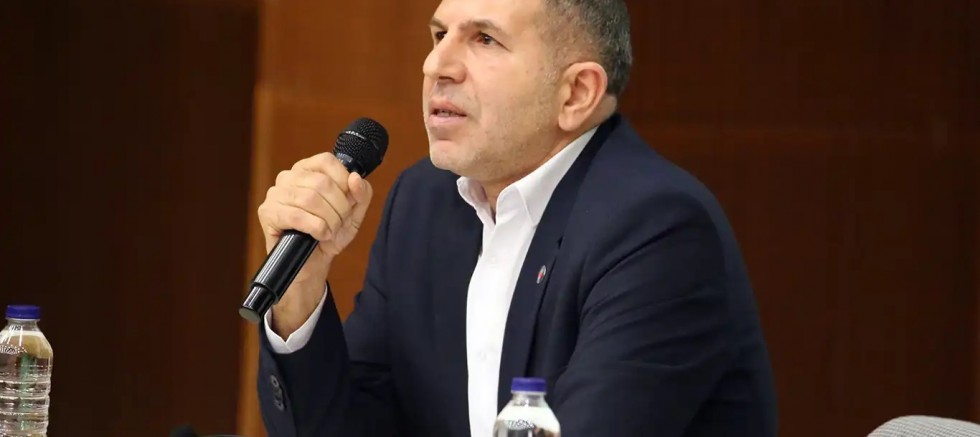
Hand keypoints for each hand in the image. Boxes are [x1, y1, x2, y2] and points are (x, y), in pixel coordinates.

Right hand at [257, 152, 373, 334]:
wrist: (313, 263)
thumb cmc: (330, 233)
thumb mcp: (354, 213)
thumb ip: (361, 194)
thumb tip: (355, 178)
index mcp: (308, 169)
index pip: (328, 161)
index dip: (344, 182)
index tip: (349, 202)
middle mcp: (289, 177)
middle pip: (322, 183)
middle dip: (339, 208)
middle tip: (339, 224)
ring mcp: (275, 193)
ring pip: (310, 198)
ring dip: (328, 220)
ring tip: (329, 231)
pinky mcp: (268, 212)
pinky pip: (297, 216)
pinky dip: (315, 228)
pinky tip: (319, 235)